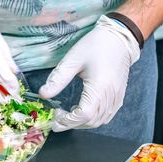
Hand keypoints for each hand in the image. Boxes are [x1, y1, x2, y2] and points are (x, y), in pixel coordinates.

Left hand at [38, 15, 140, 131]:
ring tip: (68, 114)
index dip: (67, 121)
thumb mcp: (73, 59)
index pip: (83, 115)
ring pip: (99, 121)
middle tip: (57, 117)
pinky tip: (83, 110)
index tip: (54, 118)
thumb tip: (42, 94)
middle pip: (91, 122)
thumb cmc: (96, 45)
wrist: (119, 38)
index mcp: (99, 87)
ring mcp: (117, 97)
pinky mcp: (119, 96)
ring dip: (82, 122)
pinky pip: (107, 115)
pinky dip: (94, 118)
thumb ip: (58, 79)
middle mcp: (110, 96)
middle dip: (72, 123)